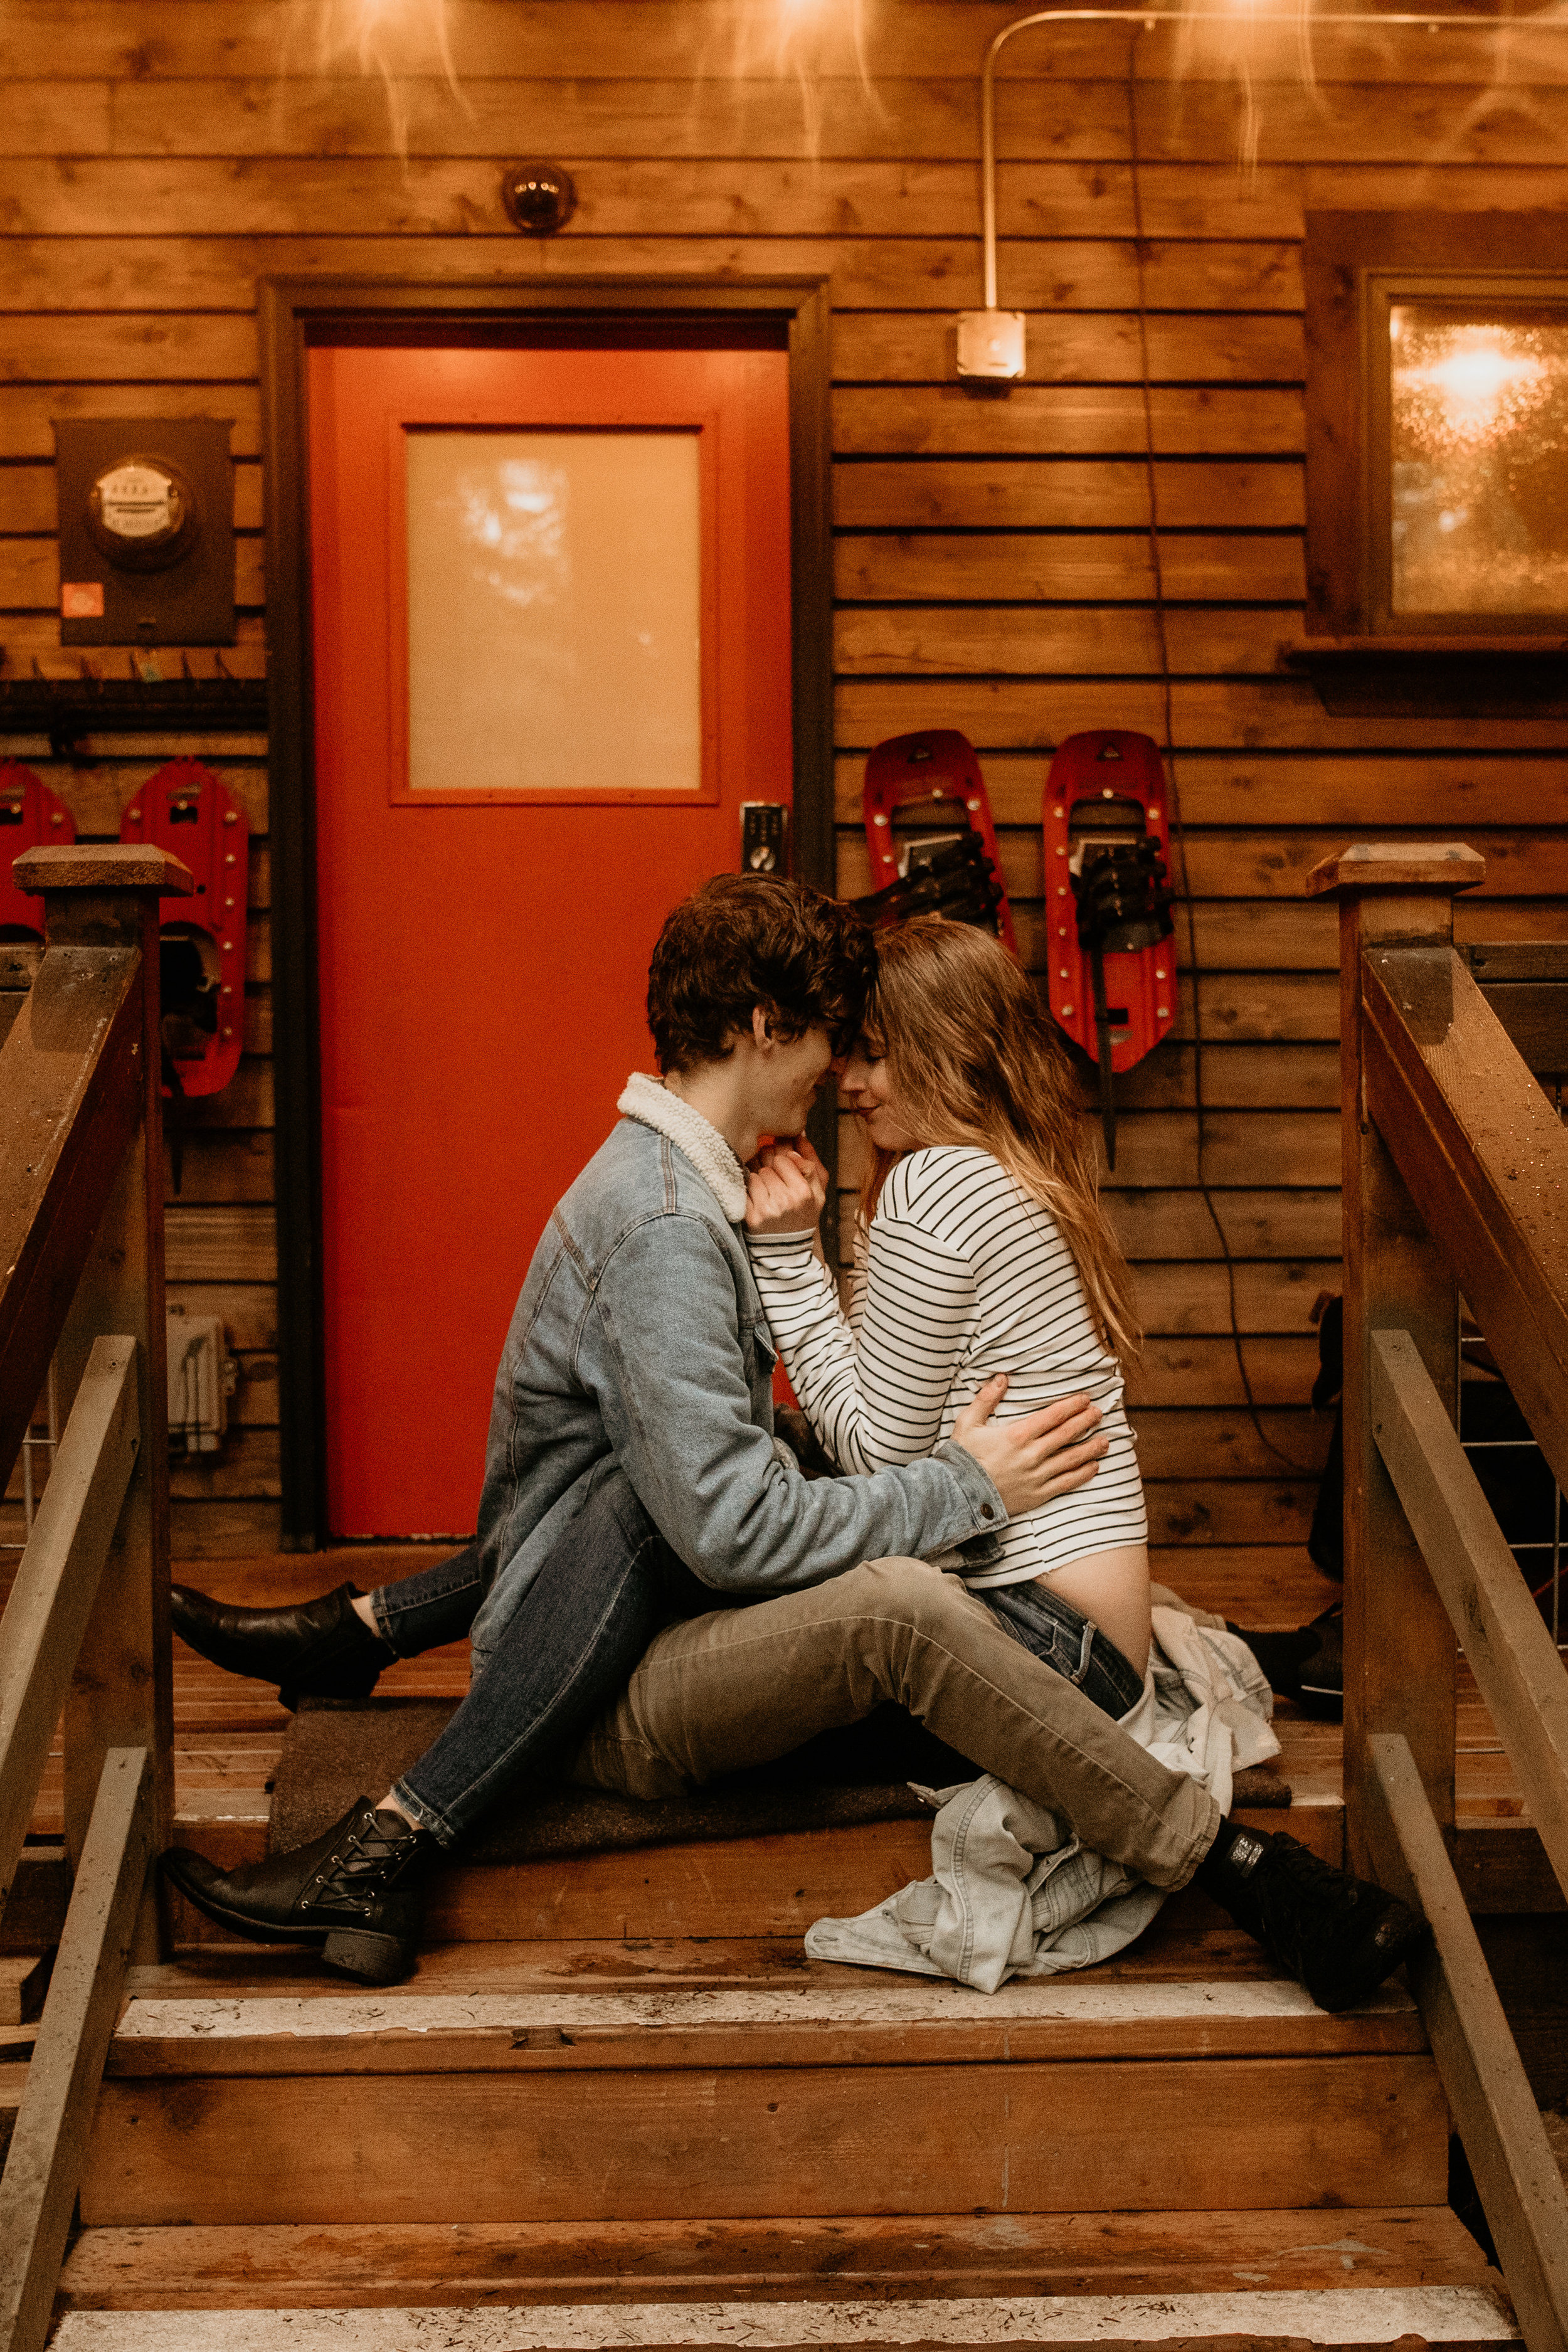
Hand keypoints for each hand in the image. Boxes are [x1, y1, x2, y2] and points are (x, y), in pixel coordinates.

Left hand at [745, 1137, 827, 1235]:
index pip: (786, 1157)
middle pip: (769, 1163)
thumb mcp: (818, 1194)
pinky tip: (757, 1196)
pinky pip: (745, 1187)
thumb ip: (812, 1164)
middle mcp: (786, 1200)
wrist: (788, 1251)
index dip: (783, 1159)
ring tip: (767, 1189)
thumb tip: (801, 1135)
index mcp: (804, 1192)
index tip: (783, 1165)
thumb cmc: (803, 1217)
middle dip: (769, 1165)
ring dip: (759, 1177)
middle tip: (773, 1176)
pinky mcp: (751, 1216)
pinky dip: (749, 1189)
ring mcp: (767, 1208)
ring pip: (756, 1173)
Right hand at [950, 1377, 1107, 1518]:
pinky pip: (1067, 1483)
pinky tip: (1094, 1467)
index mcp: (1017, 1434)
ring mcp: (1037, 1476)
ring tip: (1105, 1441)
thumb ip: (985, 1399)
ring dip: (1091, 1448)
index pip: (1053, 1415)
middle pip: (1067, 1434)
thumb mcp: (968, 1423)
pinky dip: (1083, 1474)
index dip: (1072, 1406)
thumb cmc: (962, 1457)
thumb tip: (1001, 1378)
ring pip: (1072, 1458)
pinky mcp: (1038, 1495)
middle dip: (1086, 1421)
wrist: (959, 1495)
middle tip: (1099, 1413)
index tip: (1085, 1399)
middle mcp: (1032, 1454)